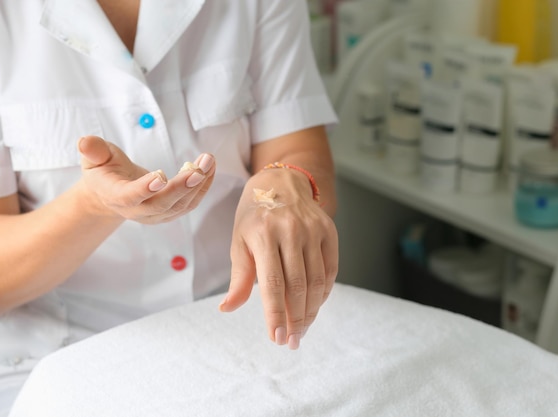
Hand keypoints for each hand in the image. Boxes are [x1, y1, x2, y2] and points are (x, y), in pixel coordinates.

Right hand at [77, 136, 215, 223]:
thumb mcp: (95, 158)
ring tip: (209, 160)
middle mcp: (138, 211)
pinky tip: (210, 168)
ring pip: (180, 205)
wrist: (112, 193)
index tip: (161, 176)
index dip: (145, 188)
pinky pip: (190, 202)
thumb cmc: (104, 171)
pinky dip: (203, 186)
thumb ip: (93, 150)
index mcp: (117, 196)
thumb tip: (85, 142)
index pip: (131, 196)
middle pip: (162, 204)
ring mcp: (156, 215)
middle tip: (199, 169)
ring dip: (198, 184)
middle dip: (182, 187)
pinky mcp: (171, 212)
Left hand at [220, 169, 337, 349]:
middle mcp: (291, 230)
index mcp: (263, 233)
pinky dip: (324, 292)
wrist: (281, 182)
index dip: (276, 314)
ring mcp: (313, 229)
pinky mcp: (329, 231)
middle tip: (292, 341)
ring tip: (302, 329)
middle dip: (296, 319)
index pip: (272, 283)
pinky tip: (315, 306)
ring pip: (317, 281)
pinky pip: (330, 269)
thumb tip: (227, 308)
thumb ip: (238, 277)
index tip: (277, 338)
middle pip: (298, 286)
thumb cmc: (254, 216)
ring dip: (311, 311)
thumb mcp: (239, 241)